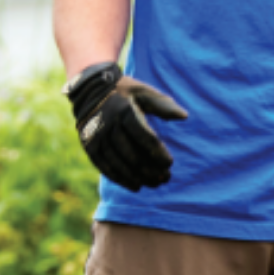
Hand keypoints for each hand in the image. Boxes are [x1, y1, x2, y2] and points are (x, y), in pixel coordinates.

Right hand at [64, 62, 187, 191]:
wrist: (89, 89)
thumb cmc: (124, 91)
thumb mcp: (143, 91)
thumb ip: (163, 105)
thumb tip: (184, 117)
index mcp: (124, 112)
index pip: (145, 139)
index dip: (159, 154)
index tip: (170, 164)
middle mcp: (109, 125)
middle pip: (133, 156)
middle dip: (151, 170)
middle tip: (165, 178)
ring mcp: (97, 137)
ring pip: (119, 165)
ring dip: (138, 178)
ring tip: (153, 184)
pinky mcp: (89, 146)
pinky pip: (105, 167)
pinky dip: (121, 179)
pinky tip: (135, 186)